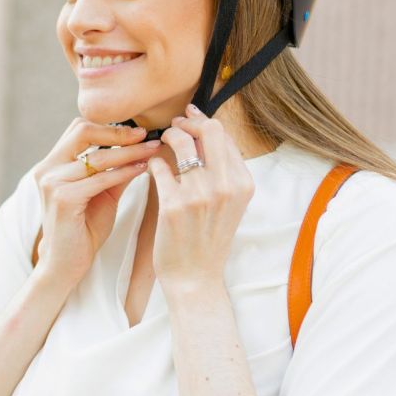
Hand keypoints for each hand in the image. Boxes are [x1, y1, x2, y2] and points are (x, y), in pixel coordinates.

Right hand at [31, 119, 161, 287]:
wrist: (66, 264)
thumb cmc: (84, 229)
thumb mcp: (102, 193)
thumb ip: (114, 170)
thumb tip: (140, 147)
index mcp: (52, 163)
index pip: (80, 129)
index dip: (110, 127)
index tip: (139, 131)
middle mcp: (47, 168)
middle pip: (83, 132)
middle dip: (119, 132)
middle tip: (147, 135)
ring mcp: (52, 182)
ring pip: (98, 157)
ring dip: (130, 152)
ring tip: (154, 150)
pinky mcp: (63, 198)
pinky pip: (101, 178)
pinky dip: (125, 172)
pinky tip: (143, 169)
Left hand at [146, 104, 255, 291]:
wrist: (195, 278)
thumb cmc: (209, 240)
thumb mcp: (230, 205)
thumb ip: (224, 172)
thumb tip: (208, 133)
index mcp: (242, 184)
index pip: (224, 136)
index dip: (204, 122)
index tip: (191, 118)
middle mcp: (225, 186)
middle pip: (209, 131)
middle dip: (188, 122)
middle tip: (175, 125)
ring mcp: (199, 195)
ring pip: (182, 143)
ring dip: (169, 136)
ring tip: (163, 141)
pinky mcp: (173, 205)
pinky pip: (159, 167)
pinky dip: (154, 162)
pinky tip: (152, 167)